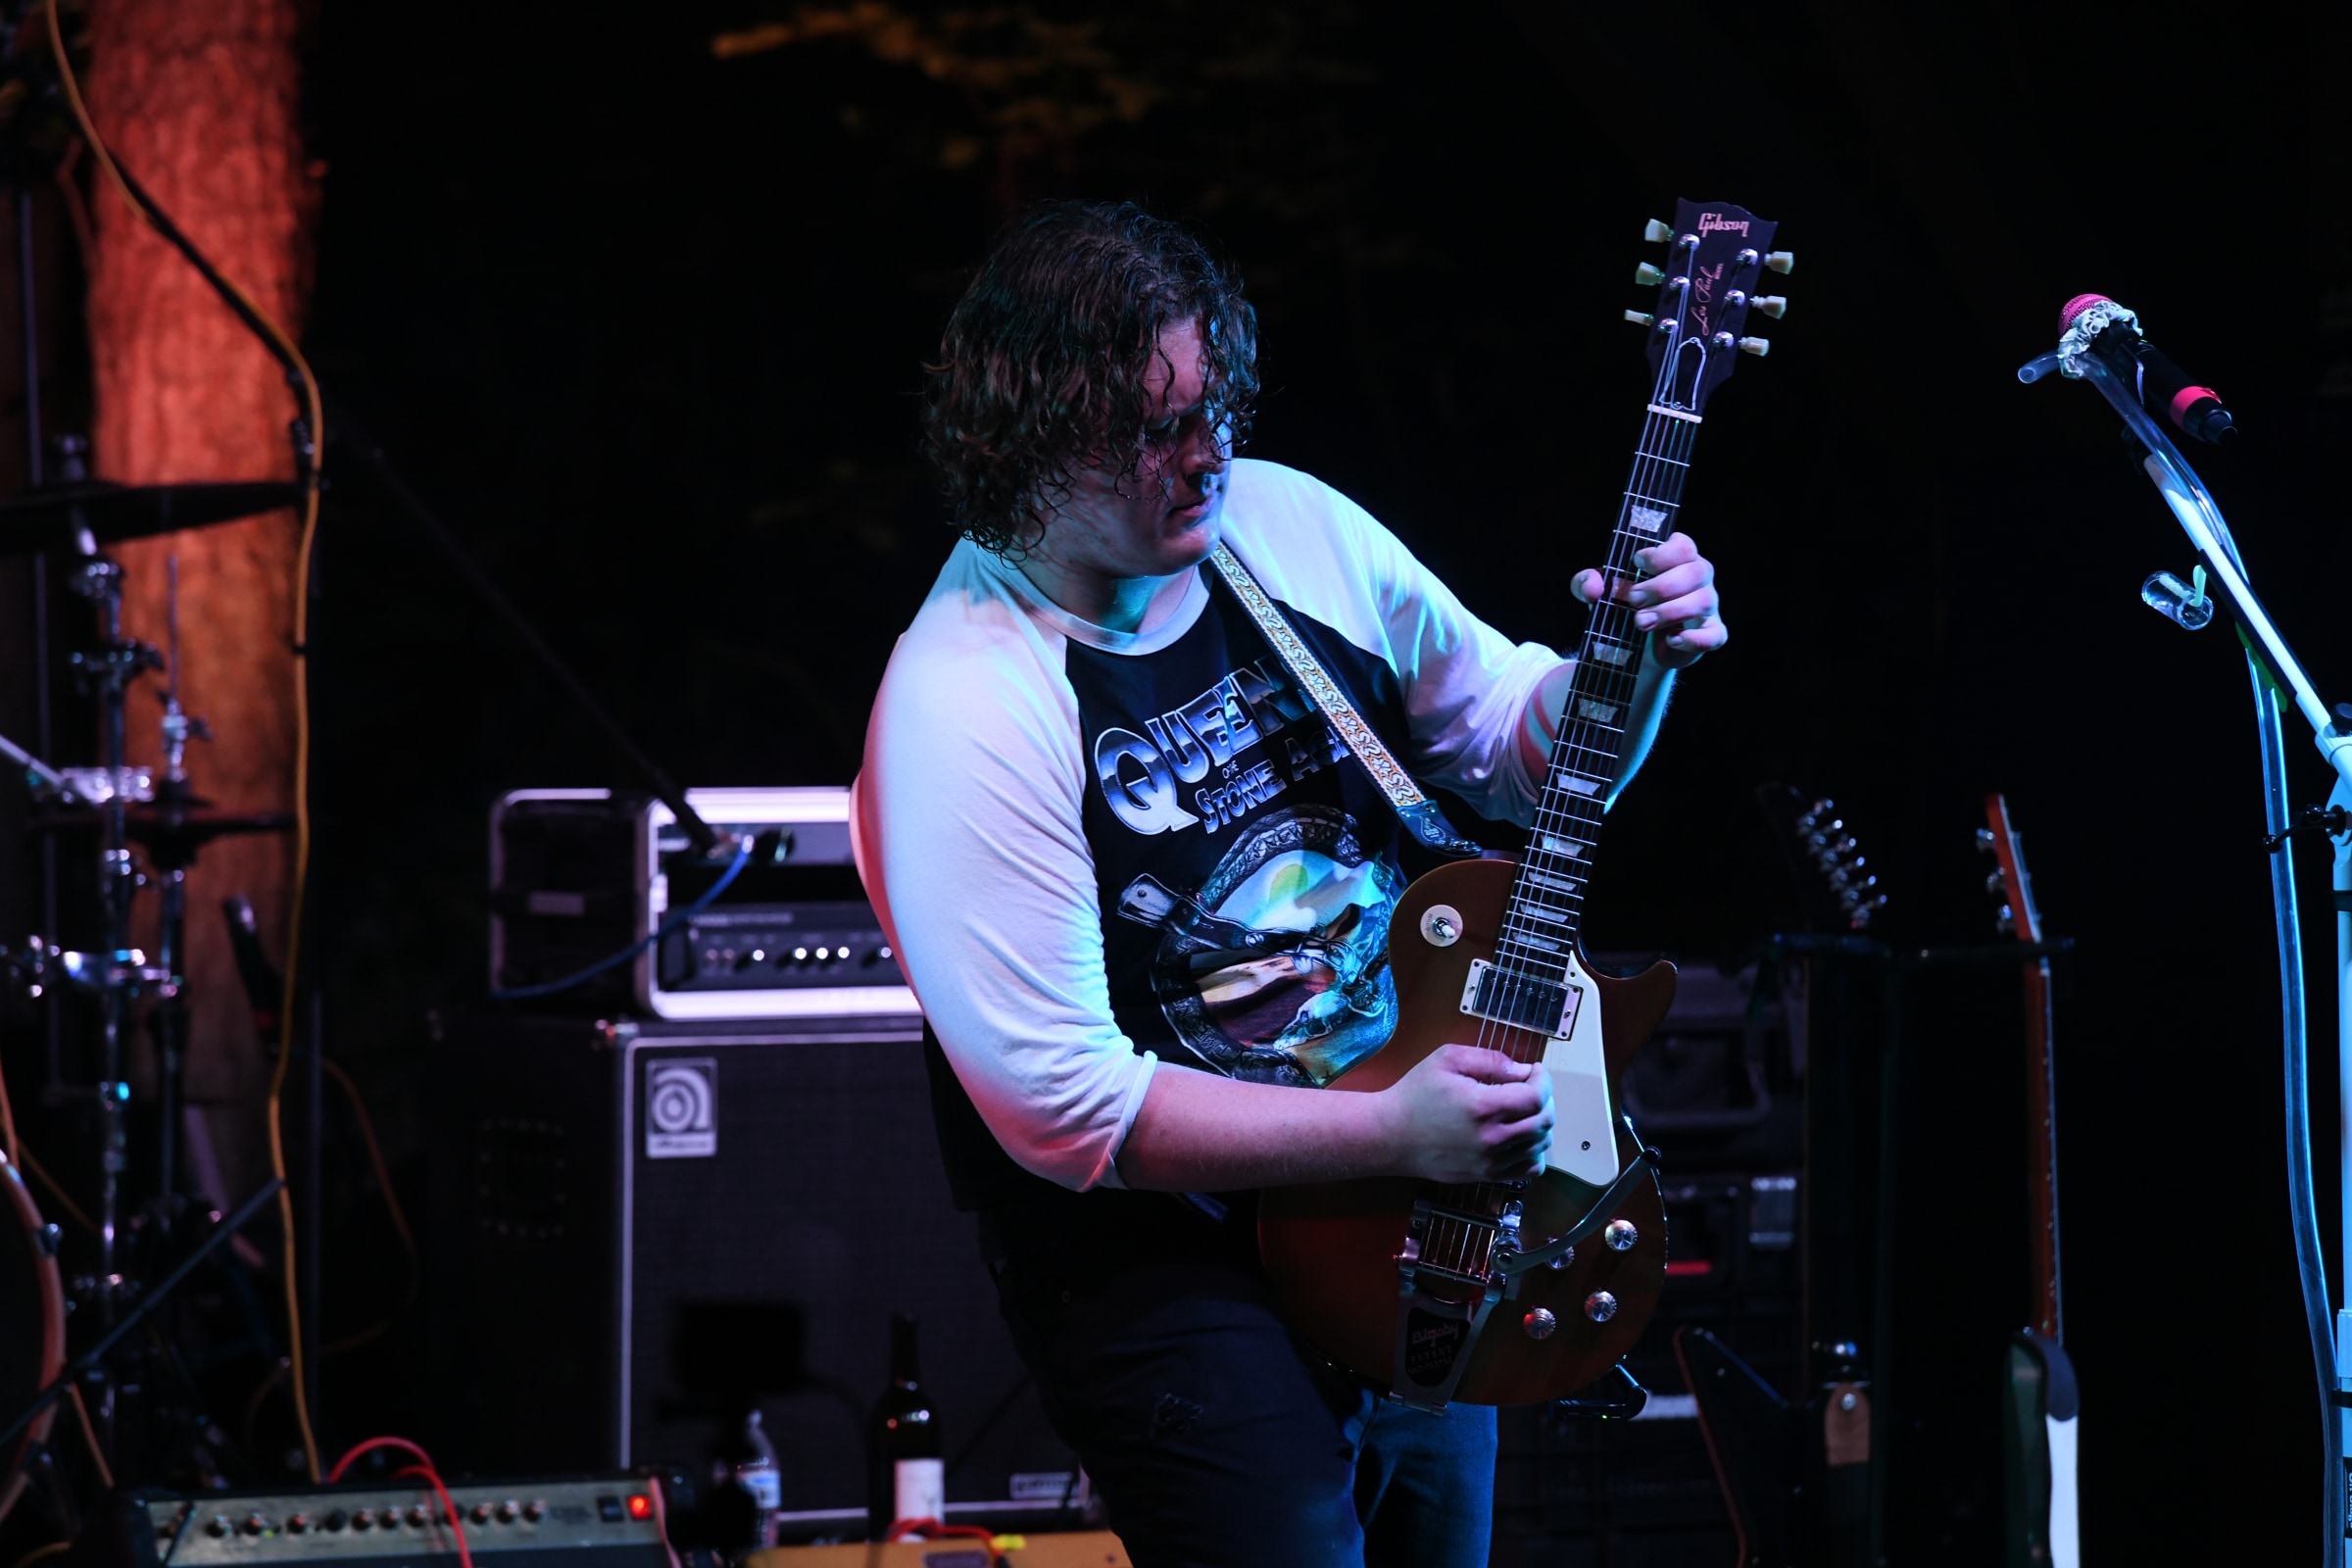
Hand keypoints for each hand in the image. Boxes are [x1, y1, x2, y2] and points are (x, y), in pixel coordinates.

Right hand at [1377, 1044, 1553, 1183]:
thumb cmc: (1415, 1095)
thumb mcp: (1447, 1060)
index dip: (1542, 1079)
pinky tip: (1519, 1136)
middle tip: (1529, 1087)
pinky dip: (1534, 1151)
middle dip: (1545, 1098)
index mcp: (1483, 1107)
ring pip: (1540, 1144)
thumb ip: (1489, 1059)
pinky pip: (1529, 1169)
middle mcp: (1492, 1139)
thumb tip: (1521, 1071)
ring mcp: (1491, 1161)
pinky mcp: (1486, 1175)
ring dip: (1540, 1122)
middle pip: (1544, 1120)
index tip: (1533, 1071)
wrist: (1390, 1136)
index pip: (1537, 1096)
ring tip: (1522, 1109)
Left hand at [1570, 530, 1725, 669]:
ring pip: (1703, 601)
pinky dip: (1694, 638)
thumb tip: (1593, 586)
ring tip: (1640, 623)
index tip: (1636, 563)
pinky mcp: (1710, 633)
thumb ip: (1586, 583)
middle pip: (1696, 571)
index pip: (1683, 545)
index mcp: (1676, 558)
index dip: (1662, 553)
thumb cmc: (1622, 608)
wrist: (1633, 648)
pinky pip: (1714, 635)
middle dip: (1661, 587)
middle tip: (1632, 600)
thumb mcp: (1599, 594)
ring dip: (1669, 611)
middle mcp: (1698, 577)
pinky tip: (1671, 639)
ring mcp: (1708, 605)